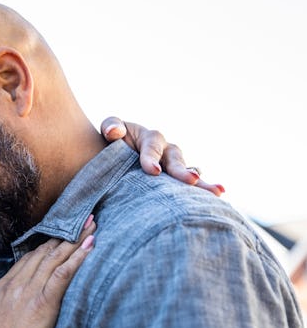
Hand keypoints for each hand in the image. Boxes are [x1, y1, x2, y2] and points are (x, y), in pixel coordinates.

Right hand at [0, 218, 95, 327]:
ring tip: (92, 225)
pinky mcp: (44, 302)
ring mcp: (29, 292)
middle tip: (81, 219)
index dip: (46, 245)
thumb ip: (1, 315)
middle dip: (63, 234)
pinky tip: (91, 245)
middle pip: (43, 252)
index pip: (27, 260)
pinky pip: (64, 273)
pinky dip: (79, 257)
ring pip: (55, 257)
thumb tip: (9, 317)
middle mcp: (15, 285)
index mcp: (2, 290)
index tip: (58, 235)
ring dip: (76, 239)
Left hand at [101, 117, 224, 195]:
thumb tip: (115, 132)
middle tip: (192, 180)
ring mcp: (175, 167)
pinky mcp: (176, 182)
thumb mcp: (112, 128)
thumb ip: (112, 126)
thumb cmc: (113, 143)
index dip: (152, 158)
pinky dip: (202, 193)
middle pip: (176, 160)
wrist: (117, 159)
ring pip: (189, 174)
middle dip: (182, 172)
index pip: (152, 147)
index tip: (153, 171)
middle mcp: (167, 152)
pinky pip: (191, 187)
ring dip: (201, 184)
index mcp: (150, 139)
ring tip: (216, 192)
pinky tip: (214, 201)